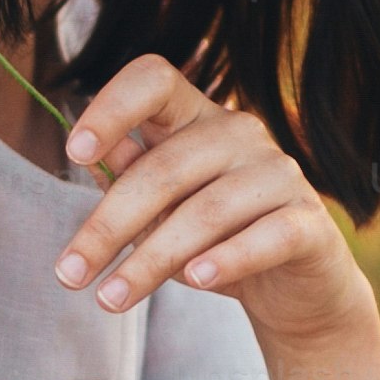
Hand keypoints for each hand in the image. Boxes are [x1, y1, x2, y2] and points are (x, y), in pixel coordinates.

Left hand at [51, 53, 374, 347]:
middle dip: (110, 224)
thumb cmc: (216, 243)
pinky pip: (266, 236)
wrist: (295, 292)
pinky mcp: (310, 222)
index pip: (155, 81)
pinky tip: (194, 281)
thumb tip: (93, 159)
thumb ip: (129, 181)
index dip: (112, 108)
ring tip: (111, 299)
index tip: (73, 152)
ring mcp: (281, 174)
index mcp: (197, 118)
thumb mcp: (161, 213)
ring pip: (207, 211)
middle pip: (166, 166)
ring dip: (152, 259)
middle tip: (69, 274)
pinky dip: (228, 259)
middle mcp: (242, 133)